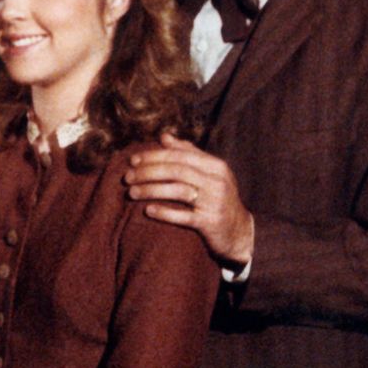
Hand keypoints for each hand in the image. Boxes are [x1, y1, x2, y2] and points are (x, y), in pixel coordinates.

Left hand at [125, 132, 255, 266]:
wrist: (240, 232)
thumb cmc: (218, 198)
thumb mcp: (210, 173)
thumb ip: (188, 154)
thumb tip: (165, 136)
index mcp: (215, 166)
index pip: (179, 155)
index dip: (154, 156)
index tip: (132, 160)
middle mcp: (217, 181)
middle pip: (176, 171)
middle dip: (148, 172)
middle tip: (127, 177)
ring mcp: (215, 202)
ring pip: (178, 191)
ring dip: (151, 190)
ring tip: (132, 192)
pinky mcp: (210, 222)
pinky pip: (184, 216)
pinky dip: (164, 212)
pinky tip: (148, 210)